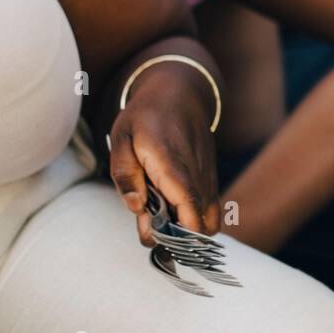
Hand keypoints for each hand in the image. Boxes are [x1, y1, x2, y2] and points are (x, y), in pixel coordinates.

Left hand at [107, 64, 220, 246]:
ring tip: (163, 222)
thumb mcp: (122, 137)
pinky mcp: (211, 177)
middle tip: (153, 231)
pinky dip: (196, 219)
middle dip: (180, 240)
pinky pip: (211, 209)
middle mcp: (197, 174)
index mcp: (172, 165)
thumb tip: (136, 207)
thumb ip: (125, 174)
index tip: (153, 238)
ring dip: (189, 231)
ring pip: (210, 220)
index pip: (188, 212)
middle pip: (202, 225)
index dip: (176, 236)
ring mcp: (208, 176)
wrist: (181, 91)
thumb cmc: (146, 115)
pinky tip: (174, 211)